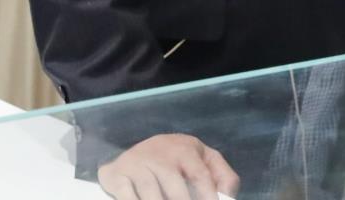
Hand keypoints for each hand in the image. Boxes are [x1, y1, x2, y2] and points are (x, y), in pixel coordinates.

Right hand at [98, 133, 239, 199]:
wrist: (135, 150)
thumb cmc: (177, 160)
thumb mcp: (202, 159)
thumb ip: (221, 176)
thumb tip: (227, 197)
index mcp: (186, 150)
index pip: (200, 175)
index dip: (208, 196)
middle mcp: (161, 155)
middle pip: (175, 188)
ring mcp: (137, 164)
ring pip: (151, 194)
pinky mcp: (117, 175)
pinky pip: (126, 197)